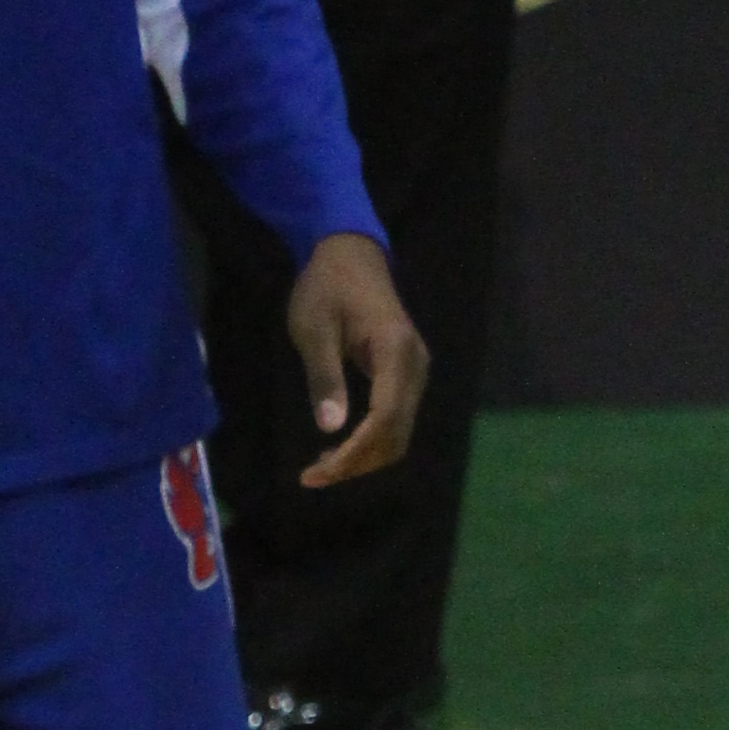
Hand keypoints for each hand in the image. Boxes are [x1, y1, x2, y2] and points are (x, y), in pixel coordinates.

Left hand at [288, 233, 428, 491]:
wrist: (349, 254)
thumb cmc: (327, 286)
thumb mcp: (315, 329)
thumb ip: (325, 377)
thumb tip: (331, 428)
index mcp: (395, 352)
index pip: (385, 418)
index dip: (355, 453)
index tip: (319, 472)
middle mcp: (415, 366)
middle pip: (396, 434)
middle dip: (357, 463)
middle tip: (313, 476)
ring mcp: (415, 371)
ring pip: (399, 432)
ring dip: (364, 457)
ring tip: (322, 467)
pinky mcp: (406, 375)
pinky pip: (395, 419)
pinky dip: (370, 441)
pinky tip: (339, 448)